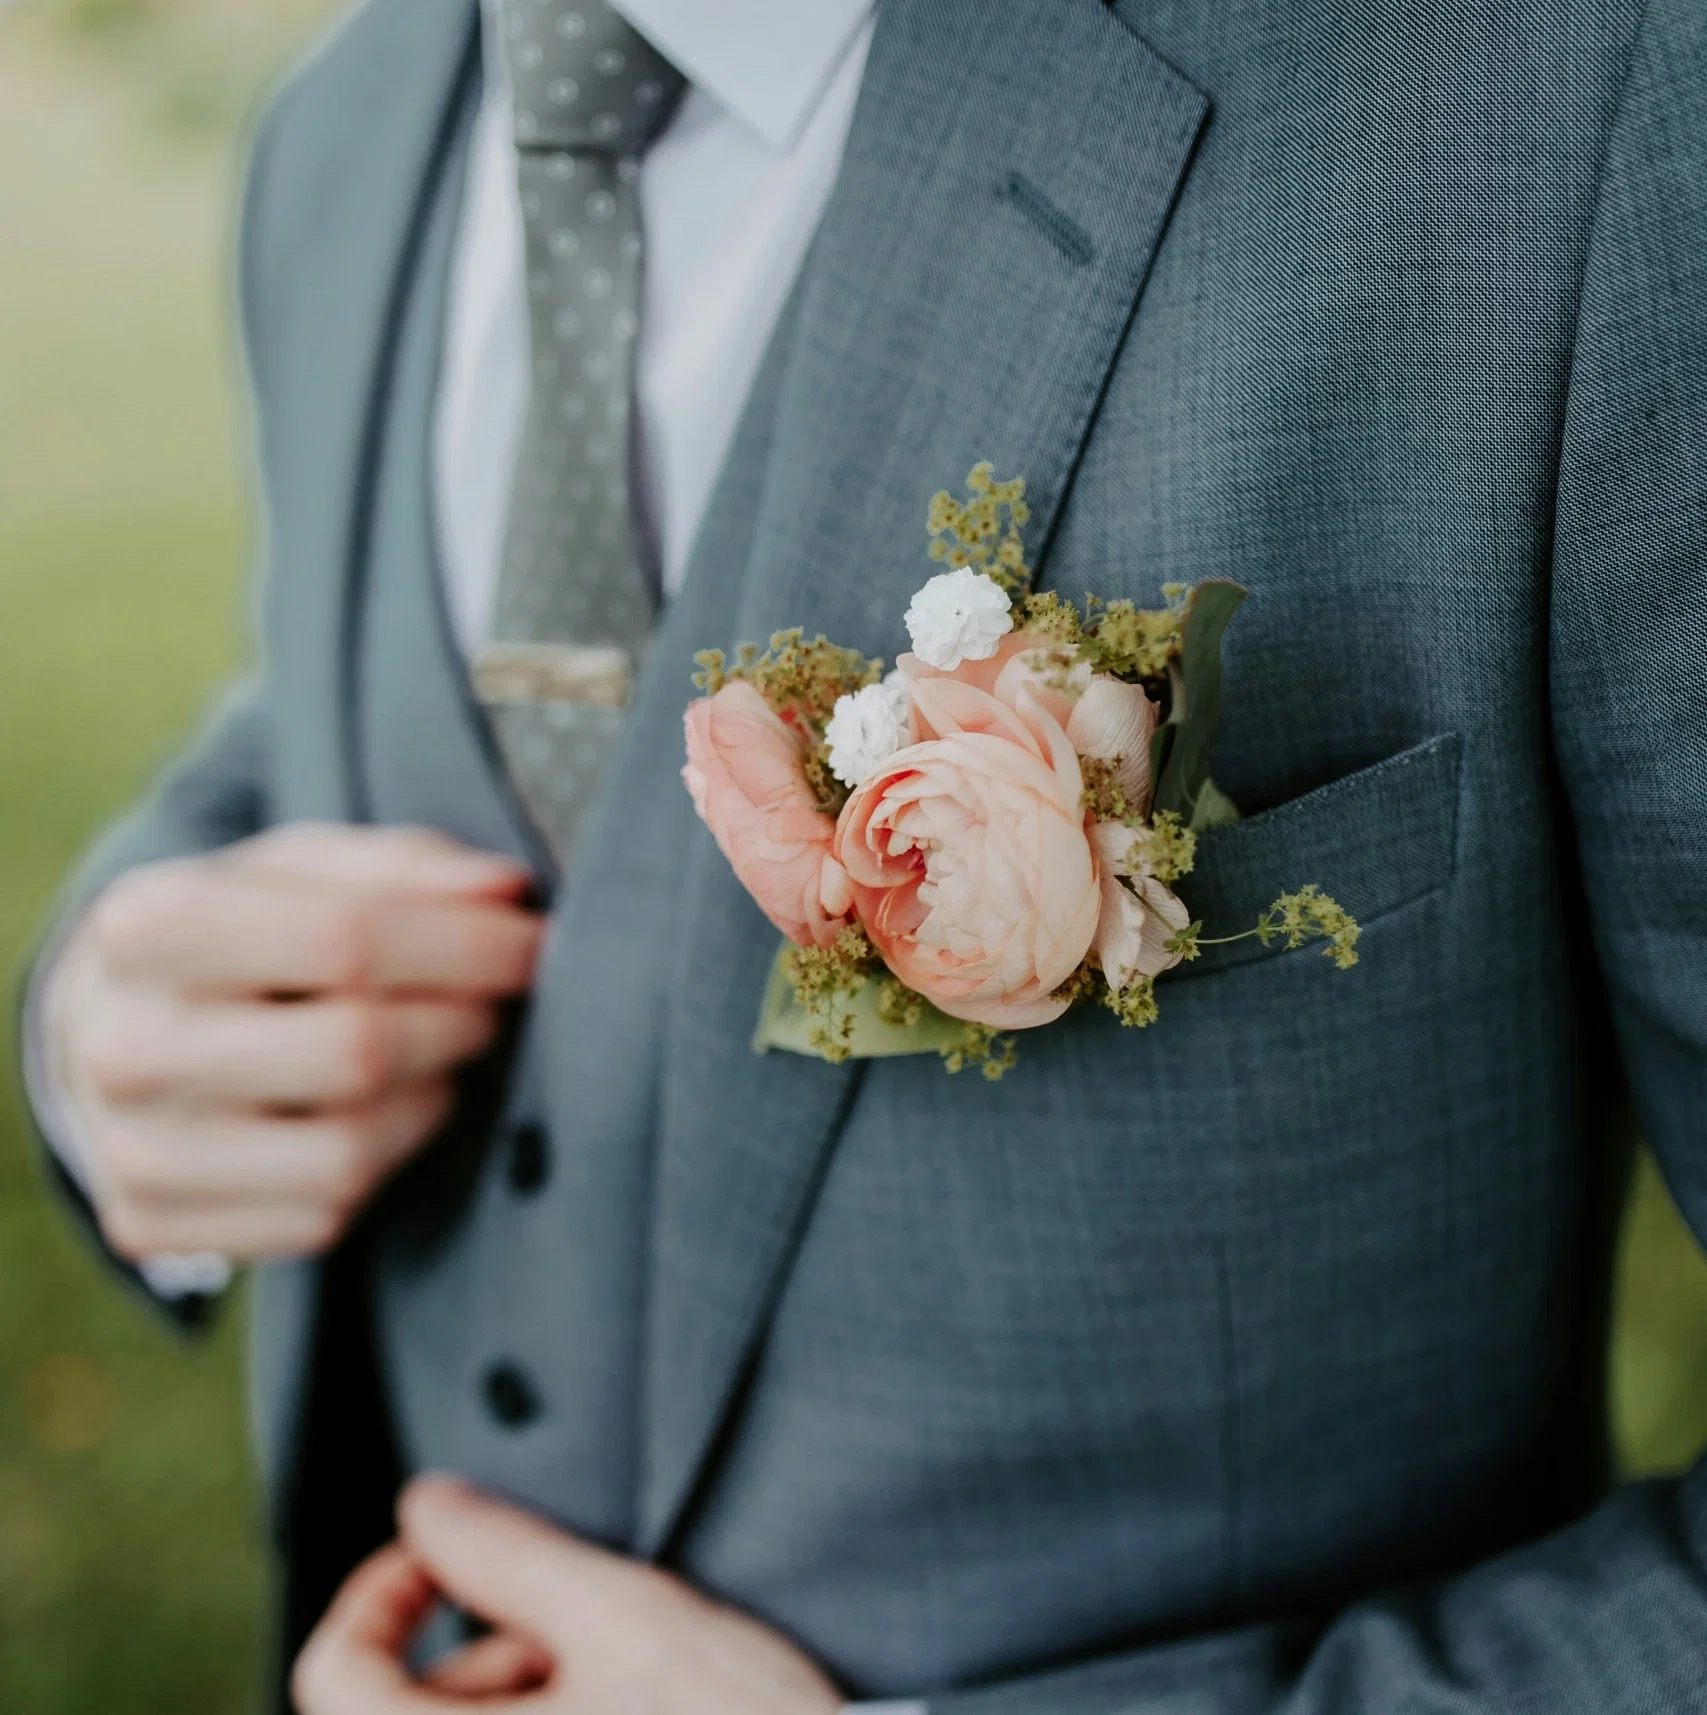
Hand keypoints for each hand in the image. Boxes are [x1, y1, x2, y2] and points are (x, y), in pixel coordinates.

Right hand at [46, 823, 542, 1263]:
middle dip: (457, 1023)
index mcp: (146, 924)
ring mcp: (131, 1149)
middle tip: (488, 1004)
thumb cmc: (242, 929)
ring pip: (349, 1151)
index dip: (466, 945)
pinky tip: (377, 1113)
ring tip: (436, 1055)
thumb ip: (407, 867)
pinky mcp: (151, 1225)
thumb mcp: (306, 867)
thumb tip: (505, 890)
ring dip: (429, 1098)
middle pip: (357, 1053)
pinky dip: (383, 1163)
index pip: (345, 940)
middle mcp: (121, 1045)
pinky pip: (324, 1216)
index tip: (533, 942)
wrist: (115, 1022)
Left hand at [292, 1475, 842, 1714]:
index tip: (450, 1553)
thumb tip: (426, 1502)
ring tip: (627, 1684)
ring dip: (523, 1695)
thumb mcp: (624, 1619)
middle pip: (402, 1711)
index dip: (382, 1589)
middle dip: (487, 1647)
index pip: (334, 1672)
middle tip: (588, 1633)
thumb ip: (509, 1556)